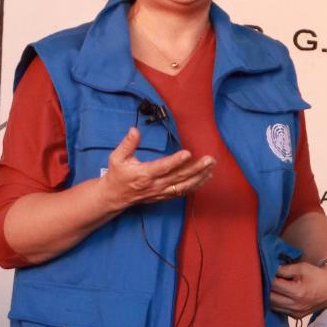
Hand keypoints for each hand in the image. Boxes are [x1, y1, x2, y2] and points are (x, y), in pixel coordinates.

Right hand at [100, 127, 214, 210]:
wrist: (114, 196)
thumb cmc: (117, 175)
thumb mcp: (117, 158)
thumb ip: (127, 144)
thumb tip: (135, 130)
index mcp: (144, 174)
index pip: (163, 167)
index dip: (176, 161)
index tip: (187, 153)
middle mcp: (155, 184)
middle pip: (179, 176)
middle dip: (196, 168)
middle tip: (209, 159)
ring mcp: (161, 192)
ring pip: (184, 185)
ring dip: (200, 176)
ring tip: (211, 167)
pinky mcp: (164, 196)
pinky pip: (183, 191)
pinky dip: (196, 185)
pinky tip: (206, 177)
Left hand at [270, 260, 326, 318]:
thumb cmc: (317, 276)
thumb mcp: (302, 268)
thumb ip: (284, 269)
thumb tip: (270, 269)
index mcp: (297, 292)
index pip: (274, 285)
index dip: (268, 277)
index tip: (266, 271)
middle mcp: (296, 305)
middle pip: (270, 297)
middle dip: (266, 287)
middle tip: (265, 278)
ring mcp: (295, 312)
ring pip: (272, 306)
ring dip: (269, 296)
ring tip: (271, 286)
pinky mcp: (296, 316)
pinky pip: (279, 310)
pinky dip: (275, 303)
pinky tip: (277, 294)